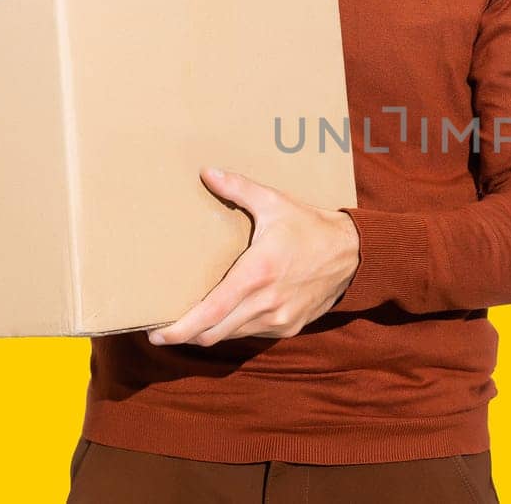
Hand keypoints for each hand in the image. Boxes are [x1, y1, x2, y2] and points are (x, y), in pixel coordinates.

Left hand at [148, 168, 359, 345]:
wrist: (353, 254)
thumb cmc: (310, 227)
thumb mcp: (274, 203)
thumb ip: (238, 188)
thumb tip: (206, 173)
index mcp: (257, 273)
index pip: (210, 314)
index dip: (180, 330)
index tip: (158, 334)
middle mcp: (266, 302)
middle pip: (213, 334)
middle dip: (186, 335)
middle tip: (164, 330)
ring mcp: (279, 319)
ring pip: (231, 336)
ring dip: (210, 332)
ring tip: (192, 321)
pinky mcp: (290, 327)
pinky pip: (253, 334)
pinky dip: (236, 328)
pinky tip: (229, 314)